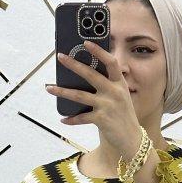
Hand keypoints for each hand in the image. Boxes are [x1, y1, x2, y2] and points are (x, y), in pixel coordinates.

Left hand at [47, 43, 140, 157]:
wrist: (132, 139)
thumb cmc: (123, 116)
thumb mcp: (120, 97)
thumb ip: (107, 86)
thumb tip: (82, 76)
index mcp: (119, 84)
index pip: (111, 62)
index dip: (99, 51)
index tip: (86, 42)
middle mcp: (114, 92)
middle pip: (90, 74)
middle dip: (73, 64)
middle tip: (60, 57)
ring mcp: (107, 106)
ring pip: (80, 95)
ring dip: (62, 91)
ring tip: (49, 88)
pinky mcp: (101, 119)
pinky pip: (81, 118)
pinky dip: (71, 119)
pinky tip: (63, 119)